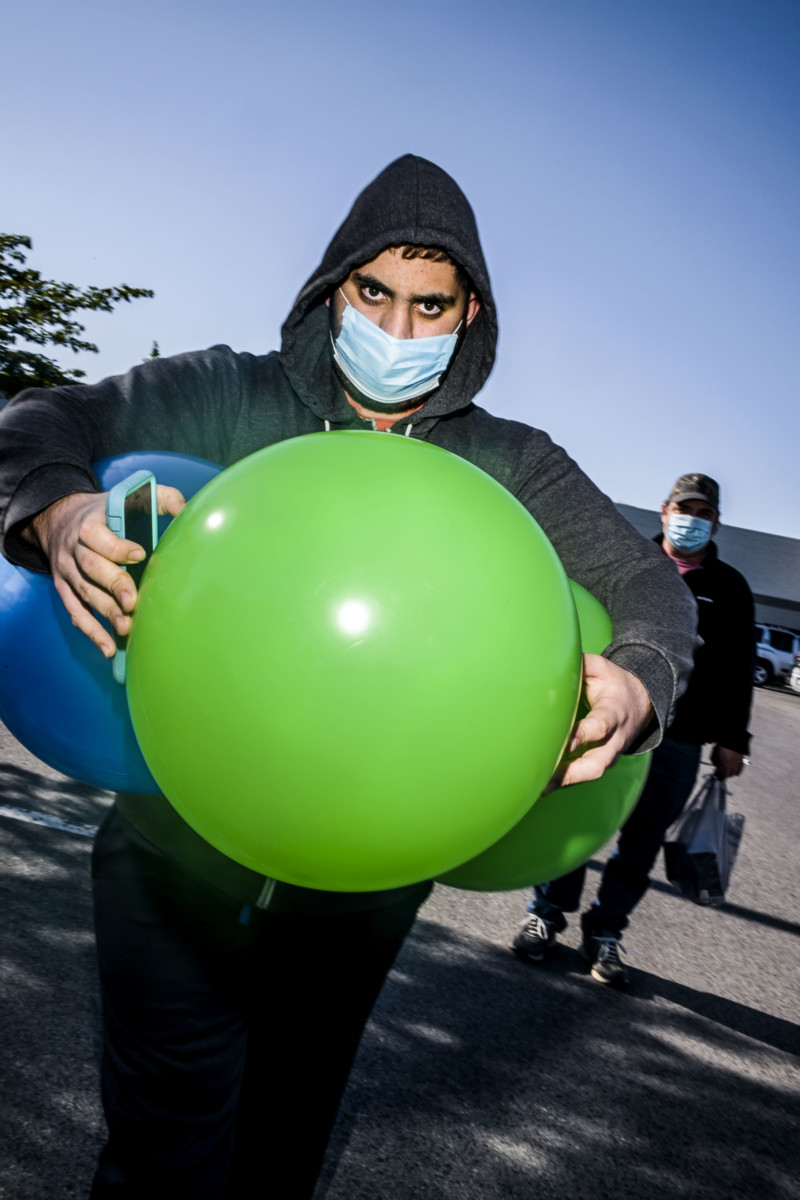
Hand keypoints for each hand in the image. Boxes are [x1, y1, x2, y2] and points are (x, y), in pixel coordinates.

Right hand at [26, 486, 185, 656]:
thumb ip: (161, 499)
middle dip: (112, 584)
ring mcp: (67, 572)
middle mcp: (74, 548)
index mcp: (89, 524)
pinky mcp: (64, 590)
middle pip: (90, 567)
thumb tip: (189, 510)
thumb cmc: (106, 511)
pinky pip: (76, 613)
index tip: (140, 555)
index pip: (98, 536)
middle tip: (132, 601)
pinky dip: (92, 632)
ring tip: (126, 627)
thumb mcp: (128, 496)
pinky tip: (109, 647)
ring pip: (84, 593)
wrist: (58, 519)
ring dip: (105, 612)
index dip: (117, 547)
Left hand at [558, 653, 653, 787]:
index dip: (583, 736)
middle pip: (598, 762)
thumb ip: (581, 664)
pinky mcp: (603, 760)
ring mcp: (610, 753)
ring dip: (568, 781)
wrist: (641, 703)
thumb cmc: (613, 684)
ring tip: (542, 788)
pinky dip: (568, 780)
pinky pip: (586, 774)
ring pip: (592, 773)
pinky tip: (545, 784)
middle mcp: (614, 738)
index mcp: (614, 712)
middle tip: (549, 777)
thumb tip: (552, 658)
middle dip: (574, 772)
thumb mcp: (602, 668)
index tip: (565, 743)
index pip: (600, 727)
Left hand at [711, 745, 745, 779]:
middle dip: (723, 776)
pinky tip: (736, 774)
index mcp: (723, 763)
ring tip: (727, 774)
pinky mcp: (742, 760)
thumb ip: (714, 759)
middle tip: (721, 776)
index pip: (720, 774)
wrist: (731, 738)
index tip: (716, 777)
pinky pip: (740, 769)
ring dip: (730, 775)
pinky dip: (738, 772)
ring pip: (733, 773)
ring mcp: (737, 763)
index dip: (717, 776)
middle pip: (727, 775)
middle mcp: (730, 765)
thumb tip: (715, 764)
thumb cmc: (722, 744)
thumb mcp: (714, 752)